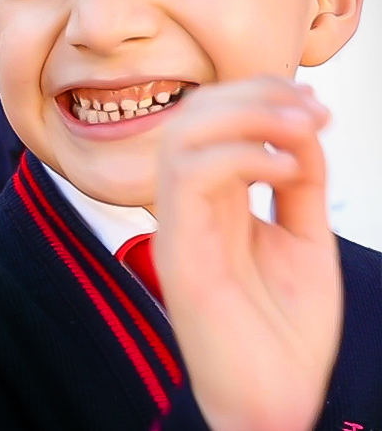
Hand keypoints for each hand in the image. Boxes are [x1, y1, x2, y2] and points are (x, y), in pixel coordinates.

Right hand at [154, 77, 339, 430]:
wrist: (275, 400)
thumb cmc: (283, 335)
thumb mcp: (304, 239)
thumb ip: (298, 185)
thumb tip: (301, 129)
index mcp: (213, 206)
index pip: (210, 124)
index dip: (257, 94)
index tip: (313, 102)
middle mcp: (187, 212)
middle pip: (190, 118)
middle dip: (252, 93)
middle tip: (309, 106)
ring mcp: (179, 230)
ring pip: (181, 137)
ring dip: (245, 115)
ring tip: (301, 126)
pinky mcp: (181, 254)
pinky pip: (189, 177)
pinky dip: (240, 155)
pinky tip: (285, 168)